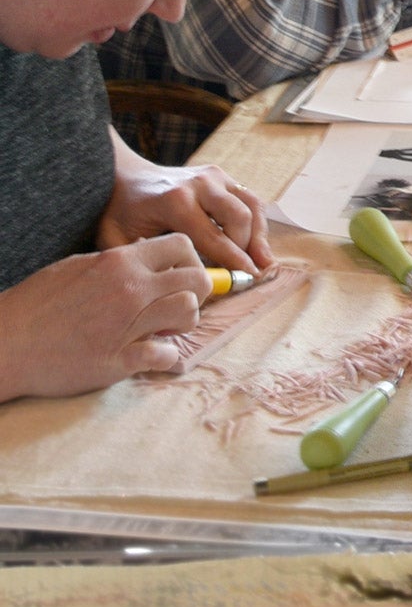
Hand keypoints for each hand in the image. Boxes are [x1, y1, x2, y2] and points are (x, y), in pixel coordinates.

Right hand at [0, 237, 214, 401]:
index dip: (190, 261)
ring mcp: (127, 325)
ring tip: (165, 330)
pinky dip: (165, 357)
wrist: (8, 342)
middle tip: (178, 305)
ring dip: (184, 323)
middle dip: (199, 291)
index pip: (182, 245)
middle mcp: (130, 290)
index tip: (180, 275)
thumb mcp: (78, 267)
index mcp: (119, 263)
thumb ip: (116, 263)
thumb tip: (145, 258)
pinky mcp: (119, 361)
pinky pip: (165, 355)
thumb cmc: (38, 303)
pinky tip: (149, 355)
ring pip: (189, 313)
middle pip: (198, 279)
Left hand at [98, 154, 271, 275]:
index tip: (246, 279)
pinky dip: (256, 222)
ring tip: (265, 261)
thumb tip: (166, 288)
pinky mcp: (221, 175)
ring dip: (259, 235)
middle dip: (247, 249)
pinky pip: (249, 198)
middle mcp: (199, 184)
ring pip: (251, 206)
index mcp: (175, 202)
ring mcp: (213, 176)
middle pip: (240, 218)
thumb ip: (138, 263)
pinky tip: (257, 243)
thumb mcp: (116, 238)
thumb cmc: (120, 211)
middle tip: (249, 274)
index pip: (214, 237)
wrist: (126, 174)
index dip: (233, 261)